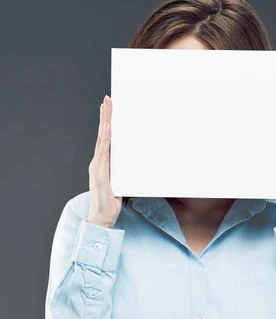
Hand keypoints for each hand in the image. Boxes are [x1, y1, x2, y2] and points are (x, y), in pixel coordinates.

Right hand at [87, 95, 121, 228]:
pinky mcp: (99, 173)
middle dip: (105, 116)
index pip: (105, 139)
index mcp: (103, 164)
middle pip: (102, 134)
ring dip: (105, 122)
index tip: (109, 109)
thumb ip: (124, 173)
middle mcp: (98, 162)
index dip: (107, 123)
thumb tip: (135, 165)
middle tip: (107, 100)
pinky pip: (104, 152)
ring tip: (108, 107)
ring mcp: (97, 167)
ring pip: (102, 139)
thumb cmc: (111, 204)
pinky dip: (106, 139)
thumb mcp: (121, 184)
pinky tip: (108, 128)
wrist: (101, 218)